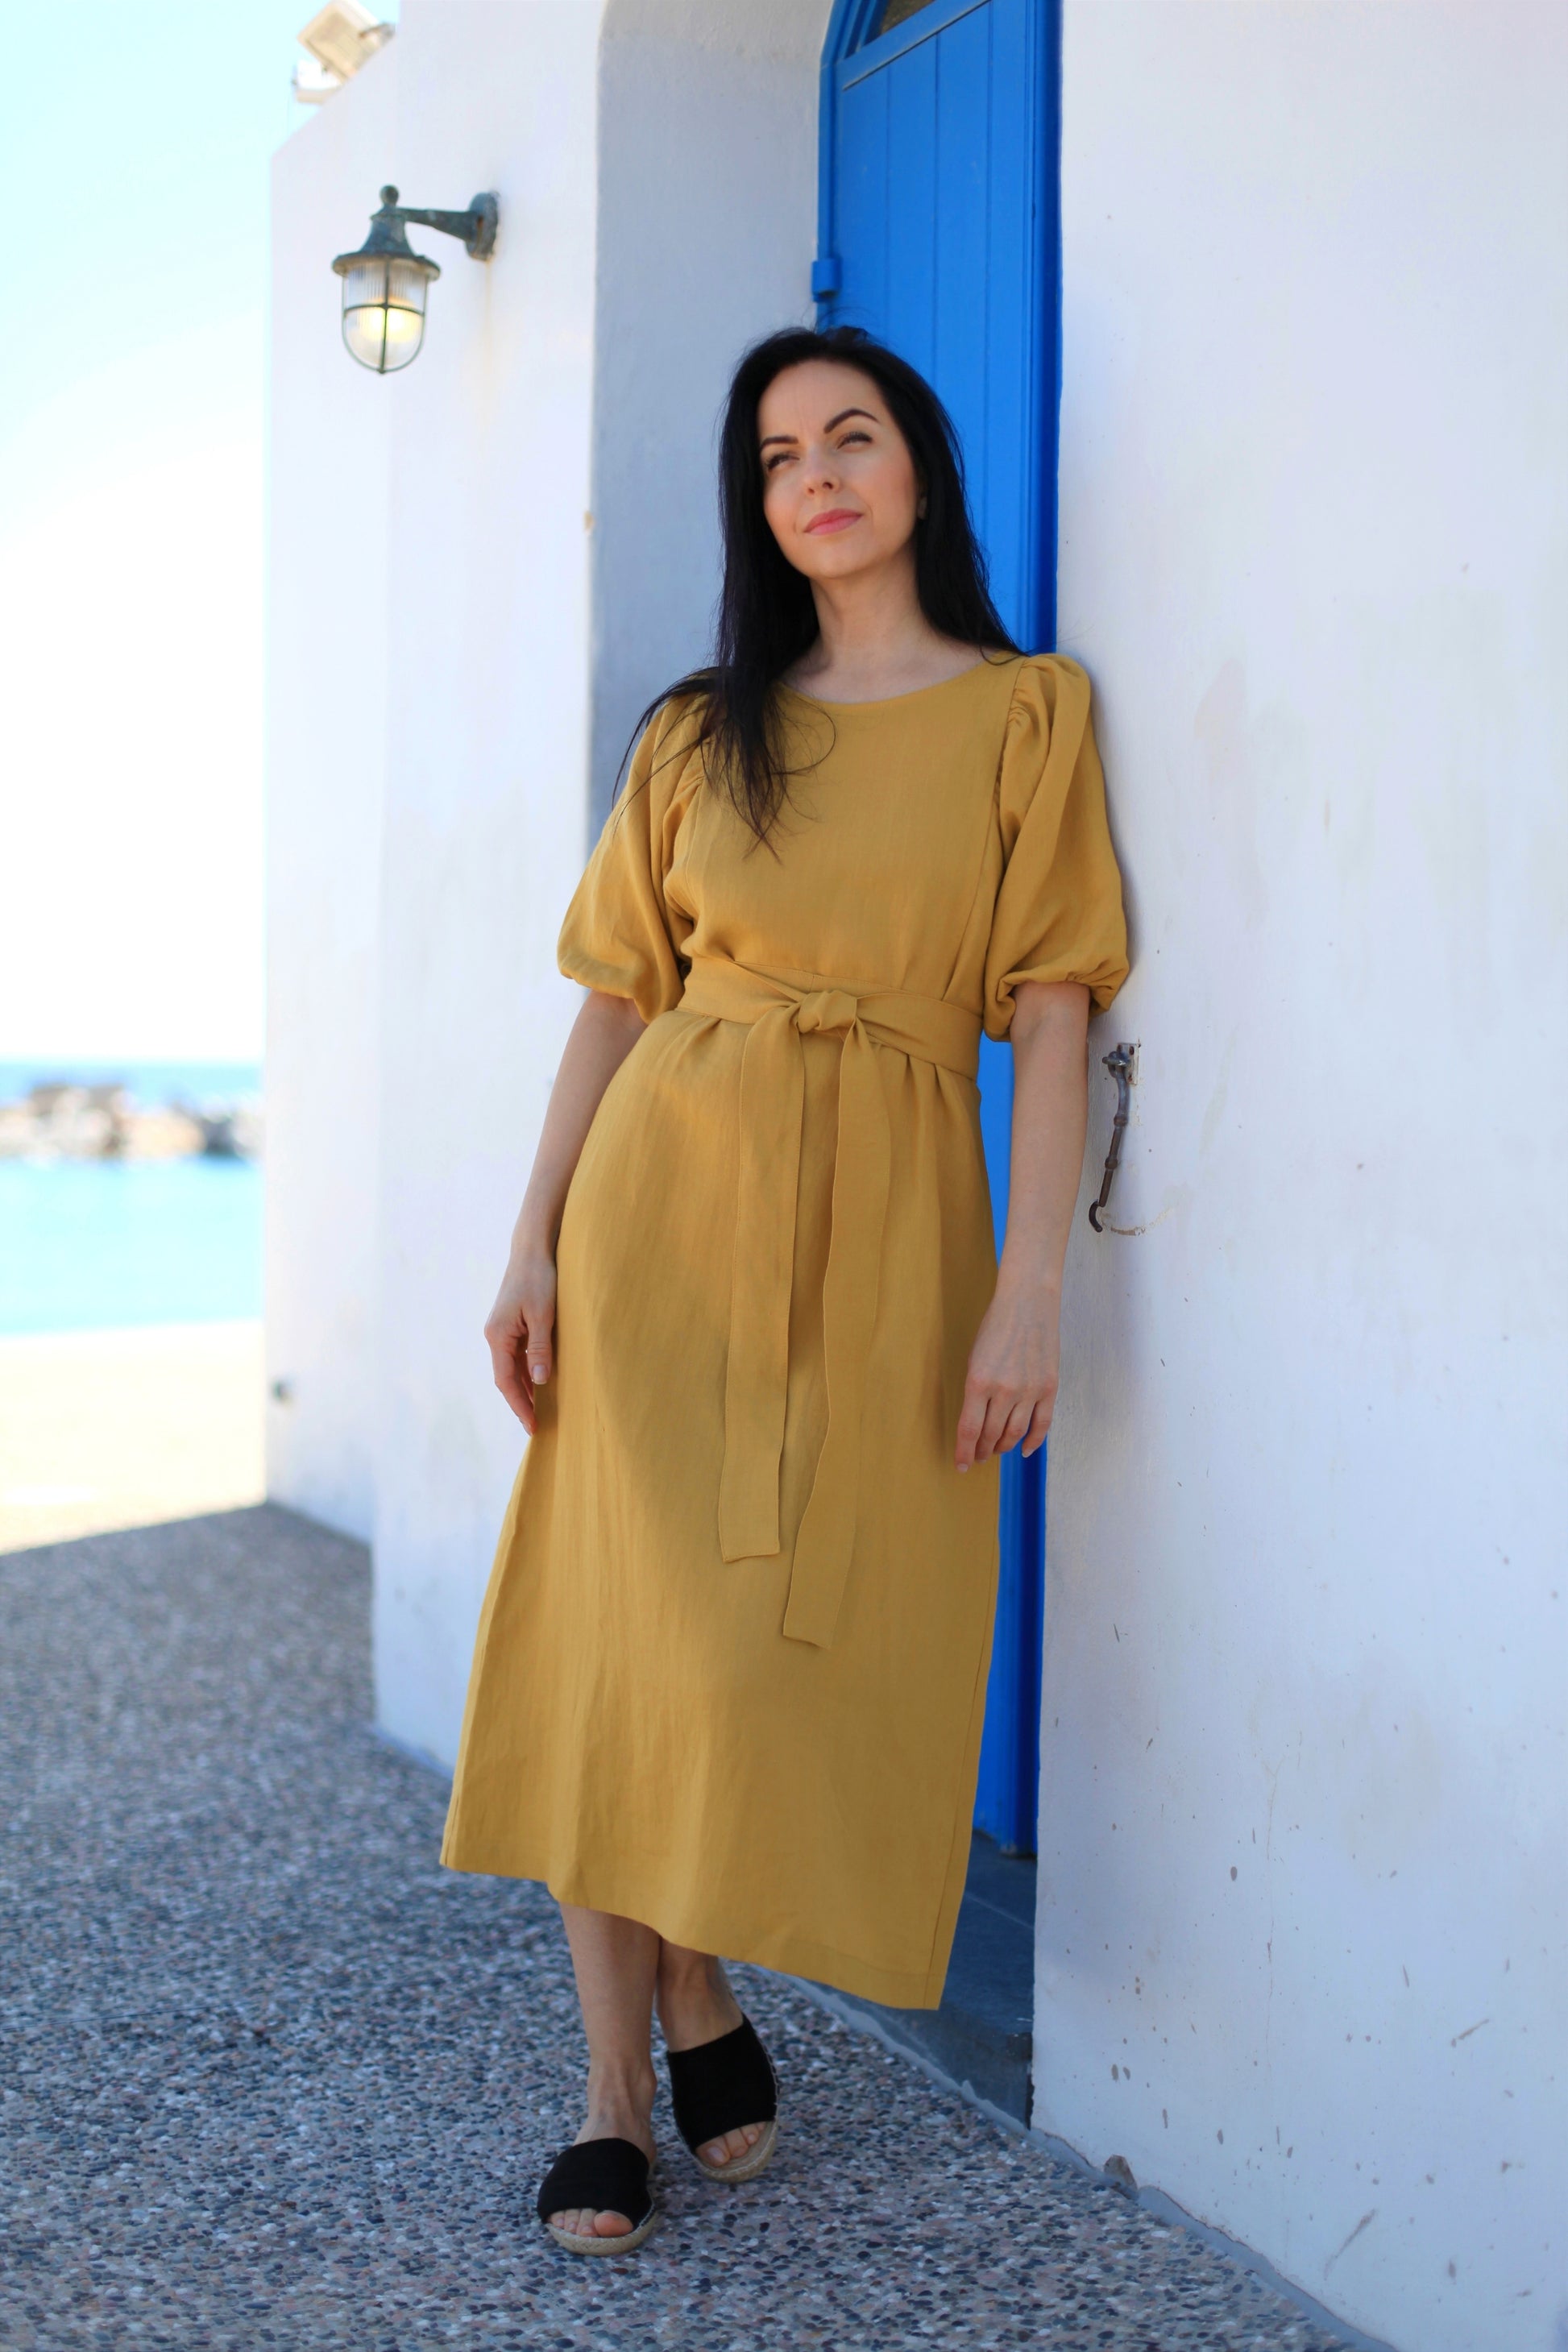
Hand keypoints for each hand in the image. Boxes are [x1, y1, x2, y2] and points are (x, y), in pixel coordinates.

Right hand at [484, 1246, 556, 1432]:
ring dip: (525, 1388)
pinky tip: (541, 1382)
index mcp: (498, 1336)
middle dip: (521, 1402)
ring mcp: (502, 1330)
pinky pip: (518, 1355)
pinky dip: (528, 1371)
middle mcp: (495, 1335)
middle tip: (537, 1425)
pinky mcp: (511, 1324)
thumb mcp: (544, 1315)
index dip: (519, 1405)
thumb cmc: (539, 1279)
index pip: (505, 1381)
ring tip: (542, 1410)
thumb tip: (540, 1381)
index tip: (532, 1425)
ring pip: (512, 1367)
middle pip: (506, 1377)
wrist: (532, 1250)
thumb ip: (541, 1348)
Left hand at [955, 1277, 1059, 1471]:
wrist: (1028, 1303)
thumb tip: (976, 1421)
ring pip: (1014, 1434)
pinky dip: (1032, 1441)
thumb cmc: (996, 1326)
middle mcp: (1004, 1390)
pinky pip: (1042, 1425)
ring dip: (1003, 1446)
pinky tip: (1024, 1449)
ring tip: (996, 1450)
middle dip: (982, 1450)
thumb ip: (975, 1391)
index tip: (962, 1465)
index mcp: (978, 1382)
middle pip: (991, 1435)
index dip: (964, 1452)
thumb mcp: (974, 1358)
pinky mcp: (1049, 1388)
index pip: (969, 1430)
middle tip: (978, 1456)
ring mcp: (1029, 1391)